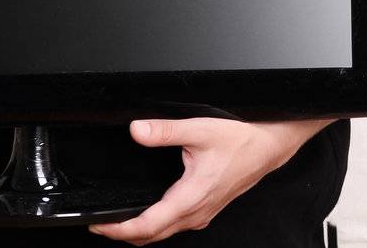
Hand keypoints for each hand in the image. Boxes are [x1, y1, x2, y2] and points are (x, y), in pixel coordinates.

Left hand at [87, 118, 310, 243]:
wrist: (268, 147)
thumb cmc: (241, 140)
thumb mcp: (200, 130)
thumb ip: (165, 130)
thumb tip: (136, 130)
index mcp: (191, 197)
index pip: (147, 226)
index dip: (118, 229)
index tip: (98, 224)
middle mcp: (196, 212)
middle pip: (151, 236)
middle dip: (122, 234)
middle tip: (98, 224)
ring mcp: (201, 214)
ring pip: (163, 234)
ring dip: (138, 231)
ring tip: (115, 220)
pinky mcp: (205, 210)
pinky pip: (175, 226)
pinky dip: (154, 227)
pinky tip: (146, 213)